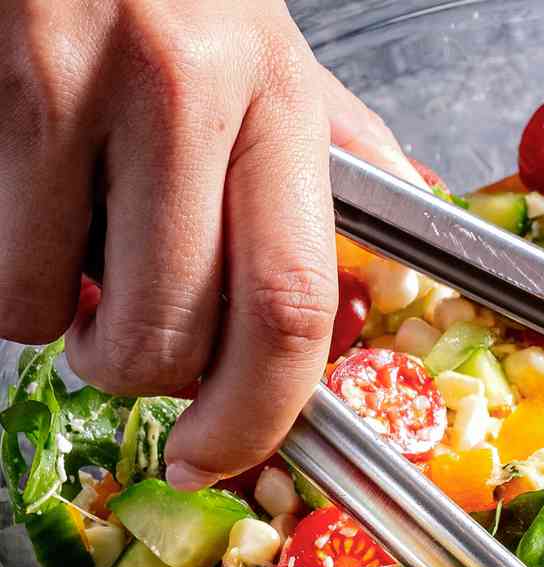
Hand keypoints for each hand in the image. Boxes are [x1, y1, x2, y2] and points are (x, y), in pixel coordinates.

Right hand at [0, 0, 424, 487]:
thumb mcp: (273, 46)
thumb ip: (339, 144)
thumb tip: (414, 214)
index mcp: (279, 104)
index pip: (292, 305)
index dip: (257, 413)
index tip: (219, 455)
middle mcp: (189, 95)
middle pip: (174, 330)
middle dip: (141, 376)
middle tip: (123, 348)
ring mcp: (77, 83)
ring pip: (58, 303)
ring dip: (57, 323)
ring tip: (68, 262)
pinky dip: (5, 274)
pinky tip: (24, 210)